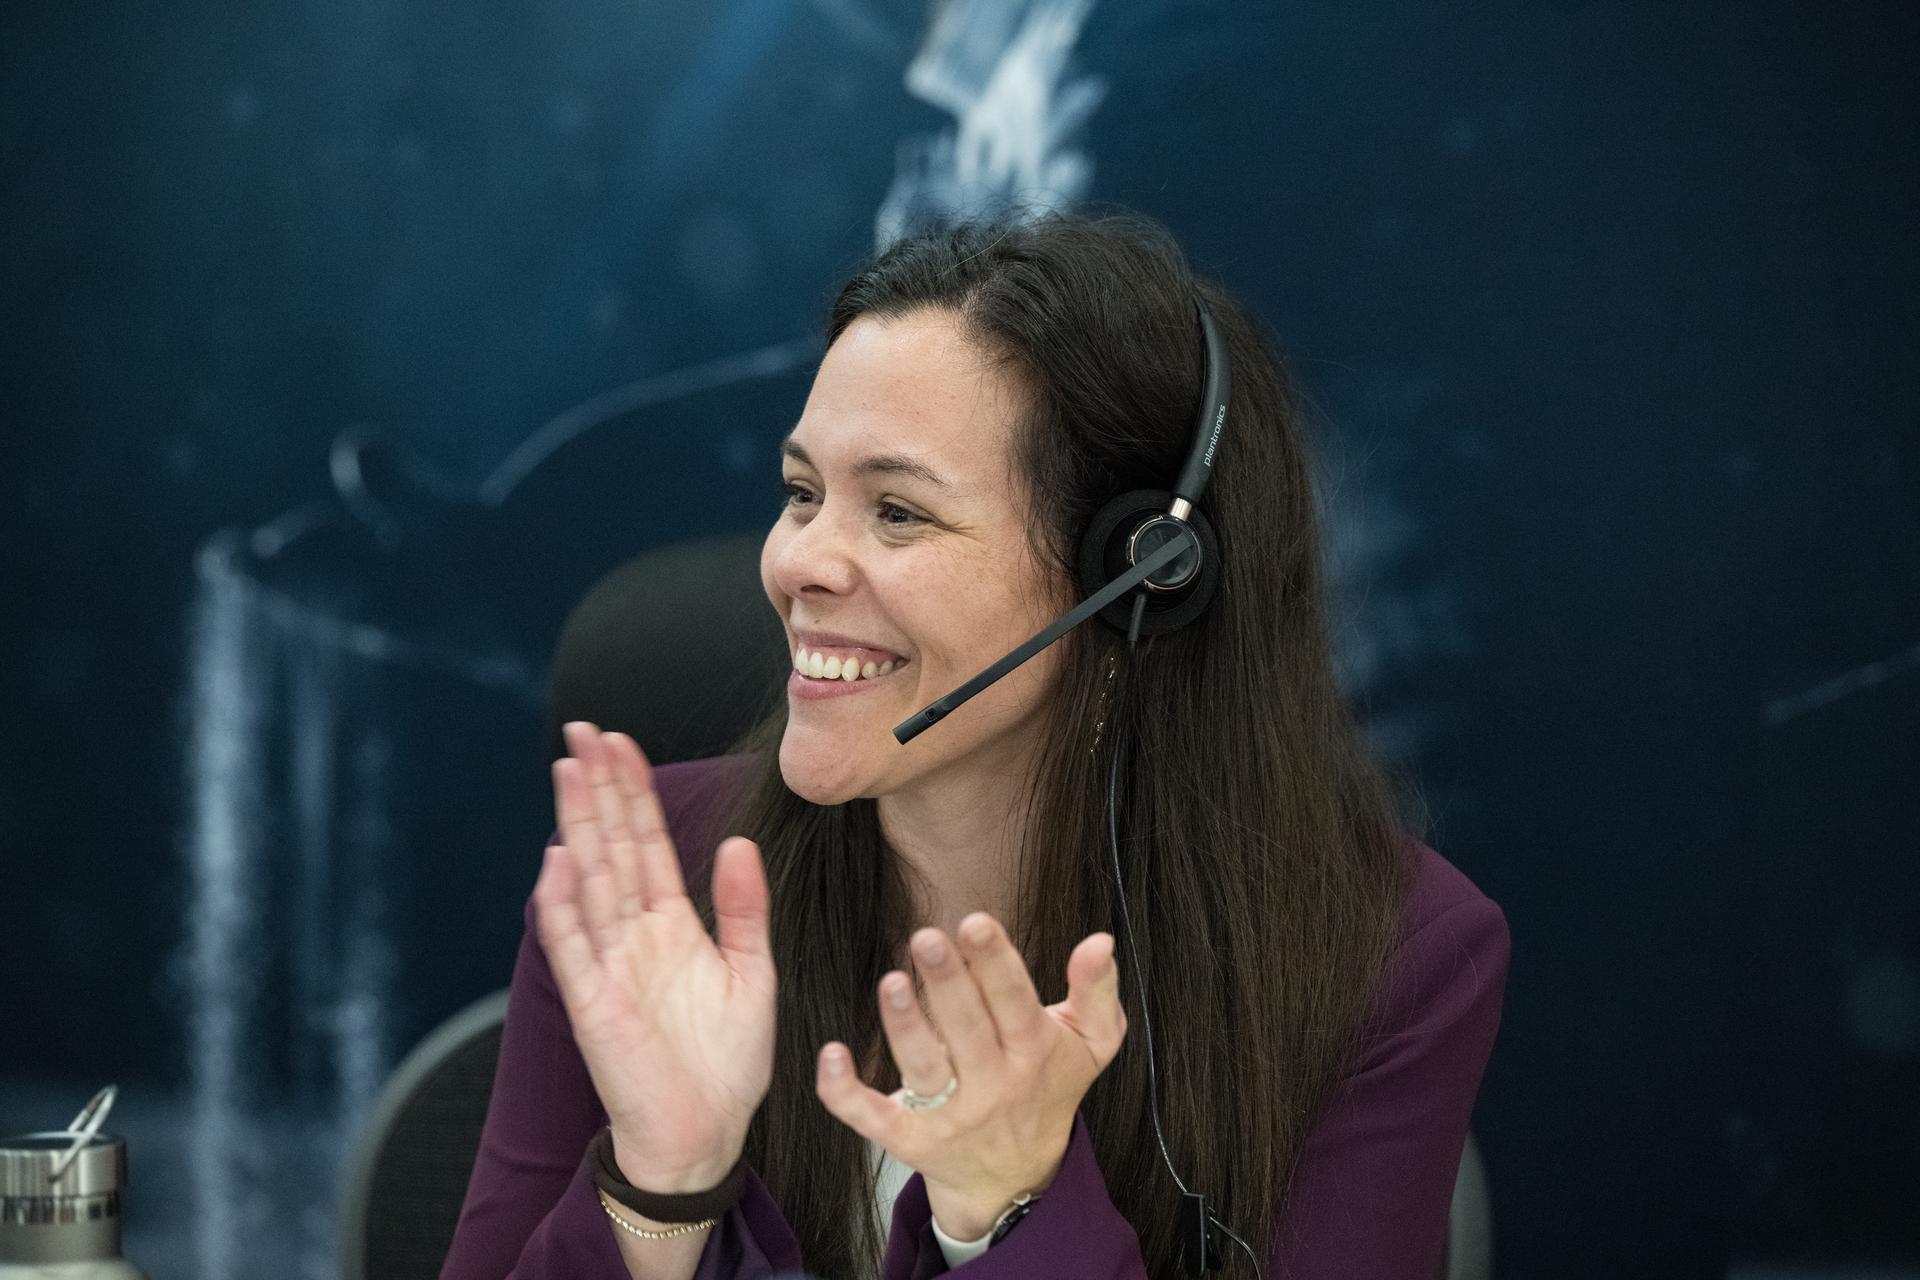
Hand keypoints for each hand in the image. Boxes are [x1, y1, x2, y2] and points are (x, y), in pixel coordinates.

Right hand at [535, 723, 775, 1190]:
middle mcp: (634, 934)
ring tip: (568, 770)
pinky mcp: (593, 1001)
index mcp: (673, 924)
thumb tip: (738, 843)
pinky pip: (573, 943)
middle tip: (582, 730)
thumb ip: (746, 909)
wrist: (705, 1132)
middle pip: (612, 845)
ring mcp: (609, 964)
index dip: (635, 791)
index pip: (649, 842)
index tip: (622, 742)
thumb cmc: (728, 1061)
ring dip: (578, 824)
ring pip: (589, 879)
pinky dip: (563, 901)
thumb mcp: (754, 974)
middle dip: (597, 788)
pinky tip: (560, 856)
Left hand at [813, 913, 1127, 1239]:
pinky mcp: (909, 1138)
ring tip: (891, 983)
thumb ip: (1097, 990)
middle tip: (926, 937)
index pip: (1014, 1001)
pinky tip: (831, 1056)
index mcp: (1033, 1051)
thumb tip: (1100, 940)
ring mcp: (949, 1114)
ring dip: (905, 1026)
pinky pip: (873, 1118)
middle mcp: (993, 1084)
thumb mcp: (1091, 1043)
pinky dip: (846, 1093)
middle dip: (947, 982)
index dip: (995, 963)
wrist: (1016, 1176)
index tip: (975, 923)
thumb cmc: (1048, 1087)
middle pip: (967, 1028)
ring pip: (924, 1067)